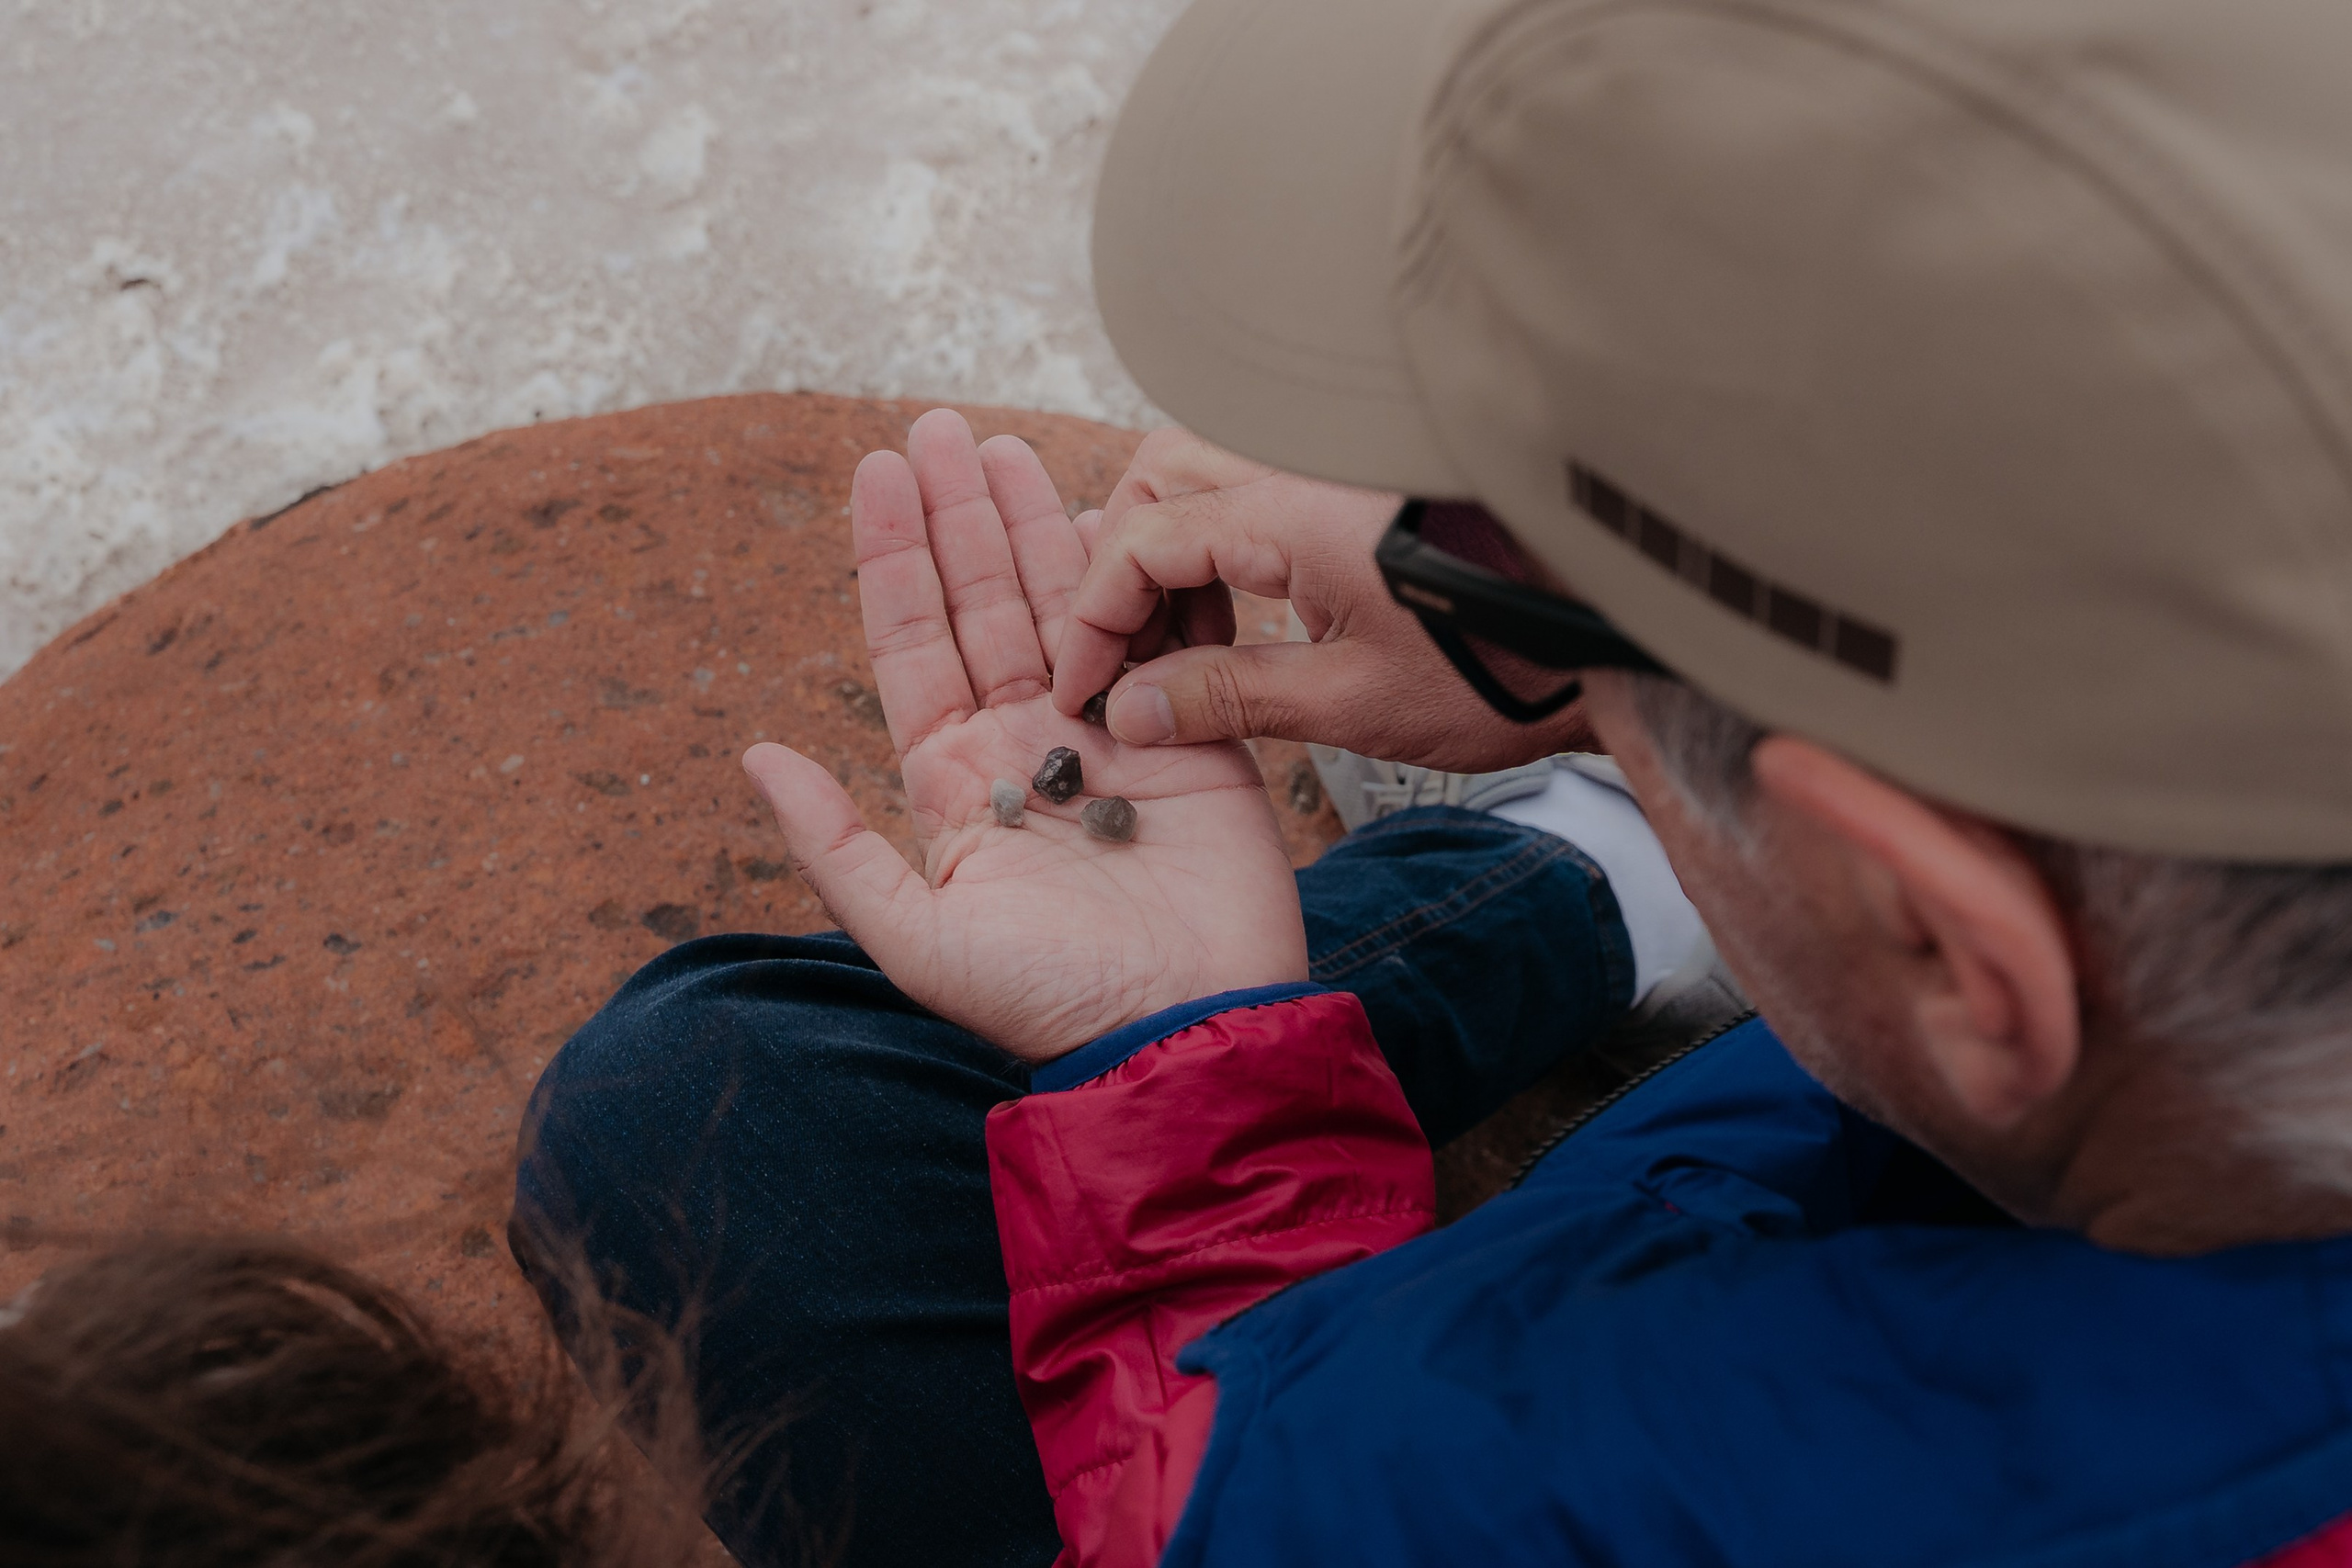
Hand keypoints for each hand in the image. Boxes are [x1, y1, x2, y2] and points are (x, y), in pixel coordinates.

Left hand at [742, 411, 1307, 1062]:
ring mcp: (1108, 733)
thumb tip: (752, 753)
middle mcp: (1025, 746)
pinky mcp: (1186, 733)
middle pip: (984, 603)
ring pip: (1063, 603)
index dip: (893, 558)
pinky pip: (1156, 631)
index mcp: (955, 784)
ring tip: (1003, 444)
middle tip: (939, 426)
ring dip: (1033, 522)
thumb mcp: (919, 940)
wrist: (1189, 1029)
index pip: (912, 646)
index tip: (877, 472)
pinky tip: (1112, 506)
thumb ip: (836, 848)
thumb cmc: (1052, 1004)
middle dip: (959, 514)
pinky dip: (1135, 570)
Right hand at [1049, 429, 1598, 770]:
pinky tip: (1242, 624)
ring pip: (1205, 477)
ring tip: (1186, 656)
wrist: (1613, 638)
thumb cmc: (1503, 669)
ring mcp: (1332, 468)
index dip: (1094, 620)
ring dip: (1172, 556)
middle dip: (1123, 569)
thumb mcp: (1350, 705)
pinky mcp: (1358, 488)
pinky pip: (1256, 491)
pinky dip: (1223, 548)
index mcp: (1289, 513)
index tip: (1084, 691)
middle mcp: (1303, 466)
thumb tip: (1132, 713)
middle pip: (1159, 481)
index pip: (1139, 542)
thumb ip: (1228, 699)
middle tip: (1129, 663)